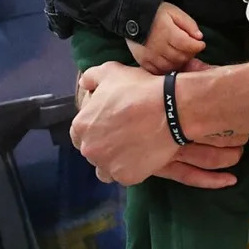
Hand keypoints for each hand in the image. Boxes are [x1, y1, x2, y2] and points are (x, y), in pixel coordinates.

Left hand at [72, 61, 236, 186]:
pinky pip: (124, 176)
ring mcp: (107, 165)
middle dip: (104, 144)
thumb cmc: (138, 89)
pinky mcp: (126, 177)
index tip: (109, 123)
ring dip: (114, 160)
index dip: (95, 127)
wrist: (169, 109)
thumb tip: (83, 84)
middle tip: (124, 134)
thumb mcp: (111, 71)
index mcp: (81, 126)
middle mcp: (89, 149)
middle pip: (92, 151)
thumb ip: (91, 77)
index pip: (79, 133)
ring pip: (105, 168)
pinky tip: (143, 155)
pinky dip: (131, 168)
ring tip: (132, 148)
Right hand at [126, 2, 204, 73]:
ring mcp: (149, 56)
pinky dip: (167, 68)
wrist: (132, 16)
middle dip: (190, 54)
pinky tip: (170, 61)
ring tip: (180, 53)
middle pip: (180, 57)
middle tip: (190, 48)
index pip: (187, 45)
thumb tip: (199, 37)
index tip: (201, 44)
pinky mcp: (143, 62)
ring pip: (171, 66)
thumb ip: (188, 24)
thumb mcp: (174, 12)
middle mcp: (157, 46)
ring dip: (180, 62)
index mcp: (166, 31)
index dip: (197, 46)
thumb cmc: (156, 13)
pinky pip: (159, 71)